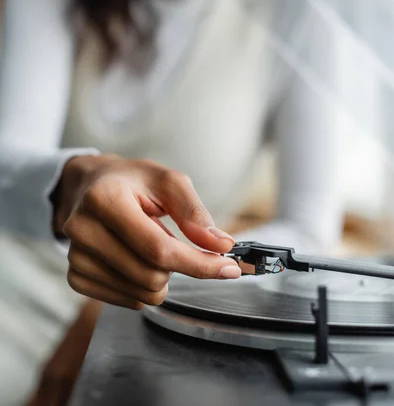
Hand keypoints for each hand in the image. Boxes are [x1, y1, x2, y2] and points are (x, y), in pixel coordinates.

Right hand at [54, 156, 240, 309]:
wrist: (90, 185)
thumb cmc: (131, 181)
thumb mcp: (167, 182)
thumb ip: (195, 213)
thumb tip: (220, 245)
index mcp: (105, 199)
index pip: (158, 249)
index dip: (198, 263)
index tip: (228, 268)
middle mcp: (83, 229)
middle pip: (150, 276)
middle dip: (177, 266)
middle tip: (172, 240)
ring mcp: (75, 256)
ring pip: (140, 294)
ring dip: (160, 276)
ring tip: (149, 244)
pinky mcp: (75, 276)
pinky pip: (126, 301)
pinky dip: (142, 286)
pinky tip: (135, 259)